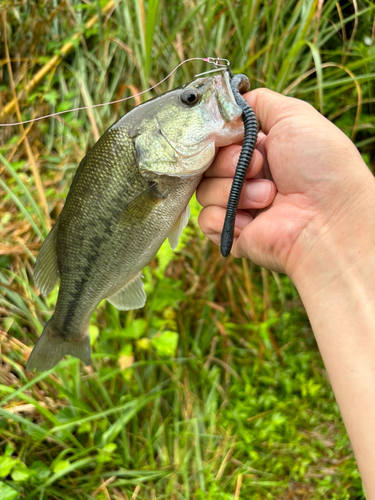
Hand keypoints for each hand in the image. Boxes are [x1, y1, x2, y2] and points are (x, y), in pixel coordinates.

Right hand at [197, 88, 372, 281]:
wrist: (329, 218)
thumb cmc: (320, 165)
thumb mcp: (293, 116)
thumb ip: (258, 102)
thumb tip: (231, 100)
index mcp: (255, 152)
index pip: (215, 140)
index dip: (219, 137)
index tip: (236, 137)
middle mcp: (243, 178)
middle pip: (205, 163)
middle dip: (228, 162)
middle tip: (258, 167)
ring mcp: (236, 207)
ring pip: (203, 190)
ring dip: (234, 190)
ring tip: (269, 196)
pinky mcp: (231, 233)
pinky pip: (205, 219)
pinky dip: (226, 216)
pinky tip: (253, 219)